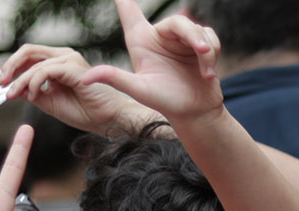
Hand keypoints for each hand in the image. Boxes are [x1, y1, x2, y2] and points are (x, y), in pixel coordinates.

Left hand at [1, 44, 158, 135]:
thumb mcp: (50, 102)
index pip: (29, 56)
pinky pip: (45, 71)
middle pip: (29, 51)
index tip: (2, 82)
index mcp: (60, 62)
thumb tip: (12, 87)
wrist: (109, 120)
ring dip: (21, 81)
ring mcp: (70, 60)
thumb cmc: (86, 112)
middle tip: (1, 83)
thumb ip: (32, 92)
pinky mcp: (74, 68)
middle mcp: (65, 57)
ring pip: (35, 63)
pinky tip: (34, 95)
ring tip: (15, 95)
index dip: (12, 66)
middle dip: (10, 66)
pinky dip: (34, 83)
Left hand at [82, 0, 223, 127]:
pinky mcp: (200, 45)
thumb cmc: (165, 102)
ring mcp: (180, 40)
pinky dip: (213, 53)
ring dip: (205, 49)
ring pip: (196, 29)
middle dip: (193, 35)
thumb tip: (85, 79)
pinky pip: (210, 37)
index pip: (129, 9)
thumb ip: (114, 78)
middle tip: (203, 51)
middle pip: (177, 21)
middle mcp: (160, 36)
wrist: (195, 113)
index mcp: (141, 40)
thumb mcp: (138, 90)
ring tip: (206, 72)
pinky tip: (208, 73)